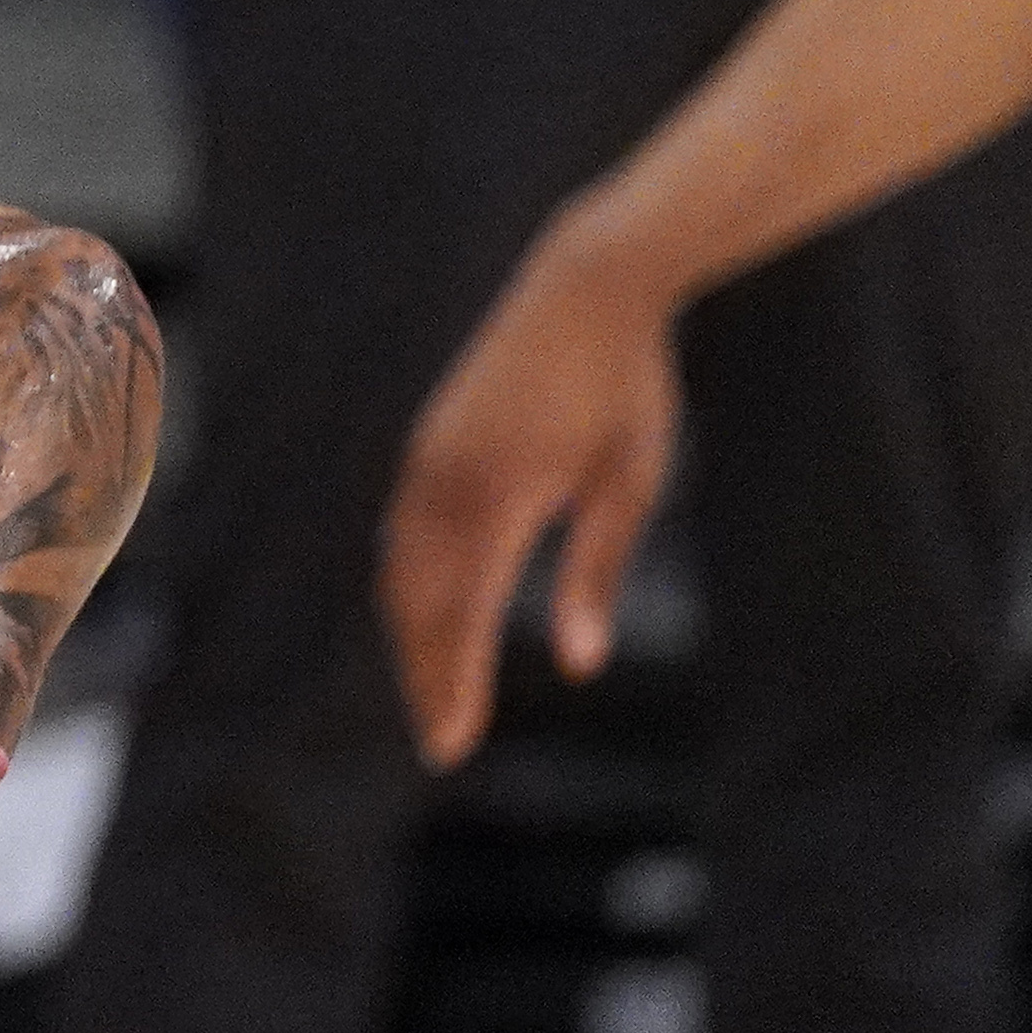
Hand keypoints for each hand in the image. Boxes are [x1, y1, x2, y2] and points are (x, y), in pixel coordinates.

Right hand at [379, 218, 678, 772]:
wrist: (584, 285)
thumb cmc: (624, 388)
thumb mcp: (630, 485)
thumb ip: (598, 574)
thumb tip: (583, 665)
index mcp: (498, 497)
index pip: (462, 616)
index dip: (454, 686)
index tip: (452, 747)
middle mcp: (446, 480)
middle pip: (417, 601)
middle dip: (426, 674)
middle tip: (441, 742)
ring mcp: (429, 456)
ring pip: (401, 566)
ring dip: (414, 632)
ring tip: (434, 689)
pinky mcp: (431, 440)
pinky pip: (404, 530)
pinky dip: (411, 583)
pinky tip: (426, 611)